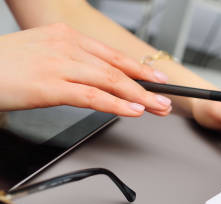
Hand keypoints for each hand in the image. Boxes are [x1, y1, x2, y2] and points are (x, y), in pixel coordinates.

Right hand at [0, 23, 171, 115]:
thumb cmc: (3, 67)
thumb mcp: (40, 56)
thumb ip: (69, 64)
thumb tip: (94, 80)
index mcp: (64, 37)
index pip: (110, 55)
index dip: (138, 69)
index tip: (157, 79)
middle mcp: (65, 47)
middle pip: (115, 69)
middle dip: (145, 86)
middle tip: (166, 98)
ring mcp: (59, 65)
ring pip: (110, 81)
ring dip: (139, 97)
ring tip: (158, 108)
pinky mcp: (51, 86)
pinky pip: (93, 97)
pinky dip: (116, 105)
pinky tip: (133, 111)